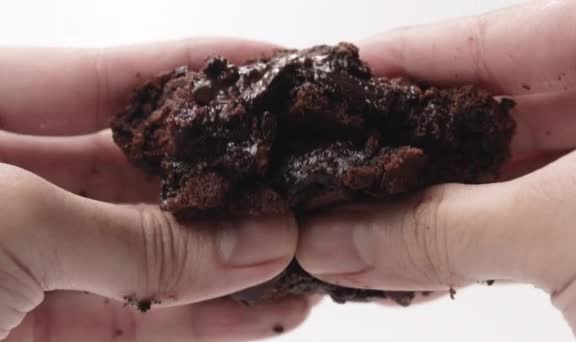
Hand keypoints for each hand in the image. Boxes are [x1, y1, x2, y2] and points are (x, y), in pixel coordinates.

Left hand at [0, 38, 309, 340]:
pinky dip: (195, 321)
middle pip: (135, 171)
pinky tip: (258, 312)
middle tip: (294, 181)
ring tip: (297, 257)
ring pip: (144, 254)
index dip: (185, 67)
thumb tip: (257, 240)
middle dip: (221, 181)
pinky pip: (130, 320)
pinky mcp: (38, 330)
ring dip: (224, 264)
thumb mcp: (12, 225)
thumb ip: (136, 239)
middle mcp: (5, 187)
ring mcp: (22, 262)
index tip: (264, 67)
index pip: (97, 77)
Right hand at [297, 0, 575, 339]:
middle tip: (334, 157)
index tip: (335, 78)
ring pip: (508, 166)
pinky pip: (530, 214)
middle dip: (409, 141)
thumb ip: (442, 231)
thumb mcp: (573, 230)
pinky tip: (414, 250)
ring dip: (434, 200)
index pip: (496, 33)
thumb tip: (332, 240)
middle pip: (493, 103)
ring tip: (358, 213)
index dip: (405, 59)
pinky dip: (475, 235)